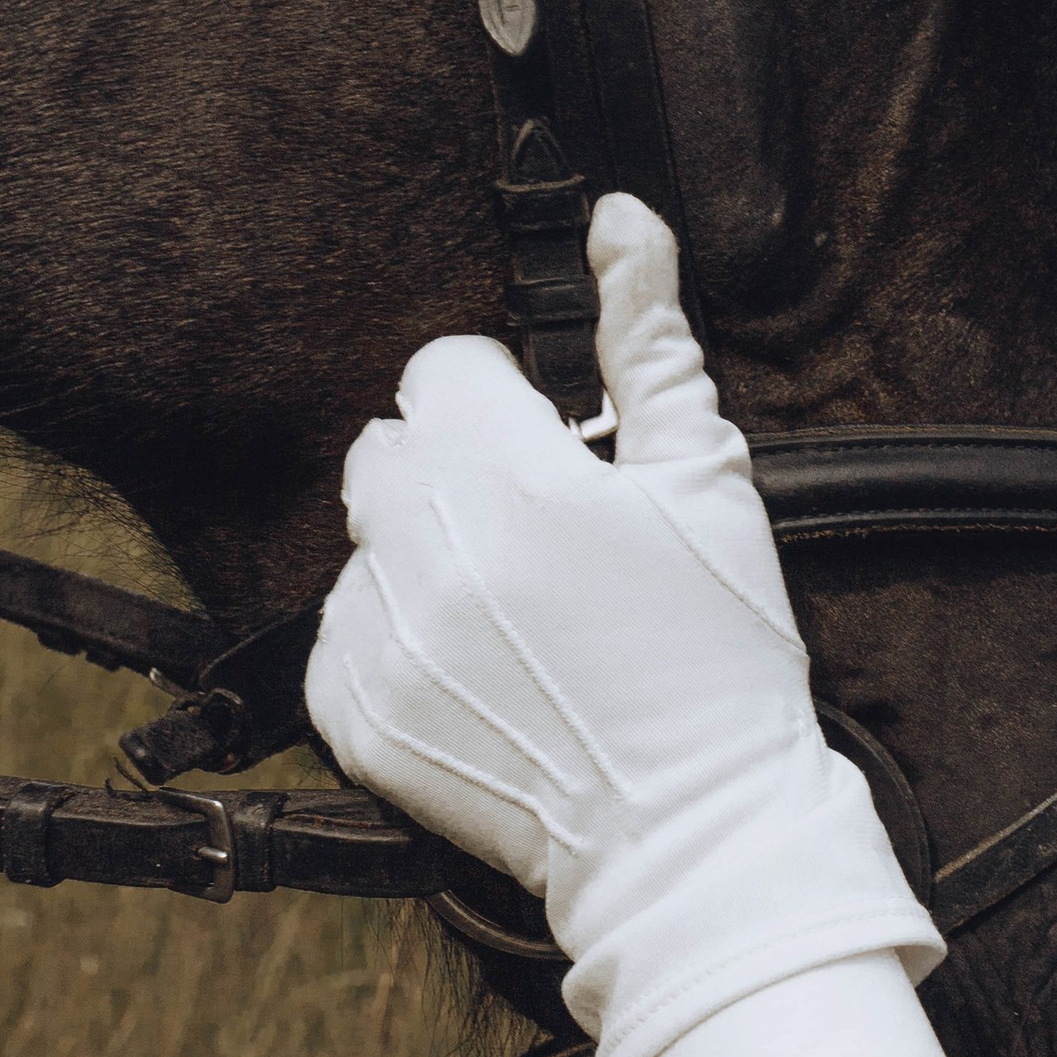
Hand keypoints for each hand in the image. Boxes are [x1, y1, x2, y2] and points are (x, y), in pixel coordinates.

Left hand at [307, 196, 942, 1056]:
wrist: (694, 835)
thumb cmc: (718, 660)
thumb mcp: (711, 484)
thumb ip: (652, 343)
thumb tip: (621, 221)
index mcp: (516, 483)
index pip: (444, 369)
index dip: (507, 401)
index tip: (557, 456)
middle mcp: (430, 557)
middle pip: (387, 447)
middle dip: (454, 468)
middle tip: (537, 532)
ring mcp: (383, 644)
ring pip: (363, 539)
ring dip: (423, 553)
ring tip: (513, 612)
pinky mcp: (354, 717)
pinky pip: (338, 630)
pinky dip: (395, 637)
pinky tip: (477, 668)